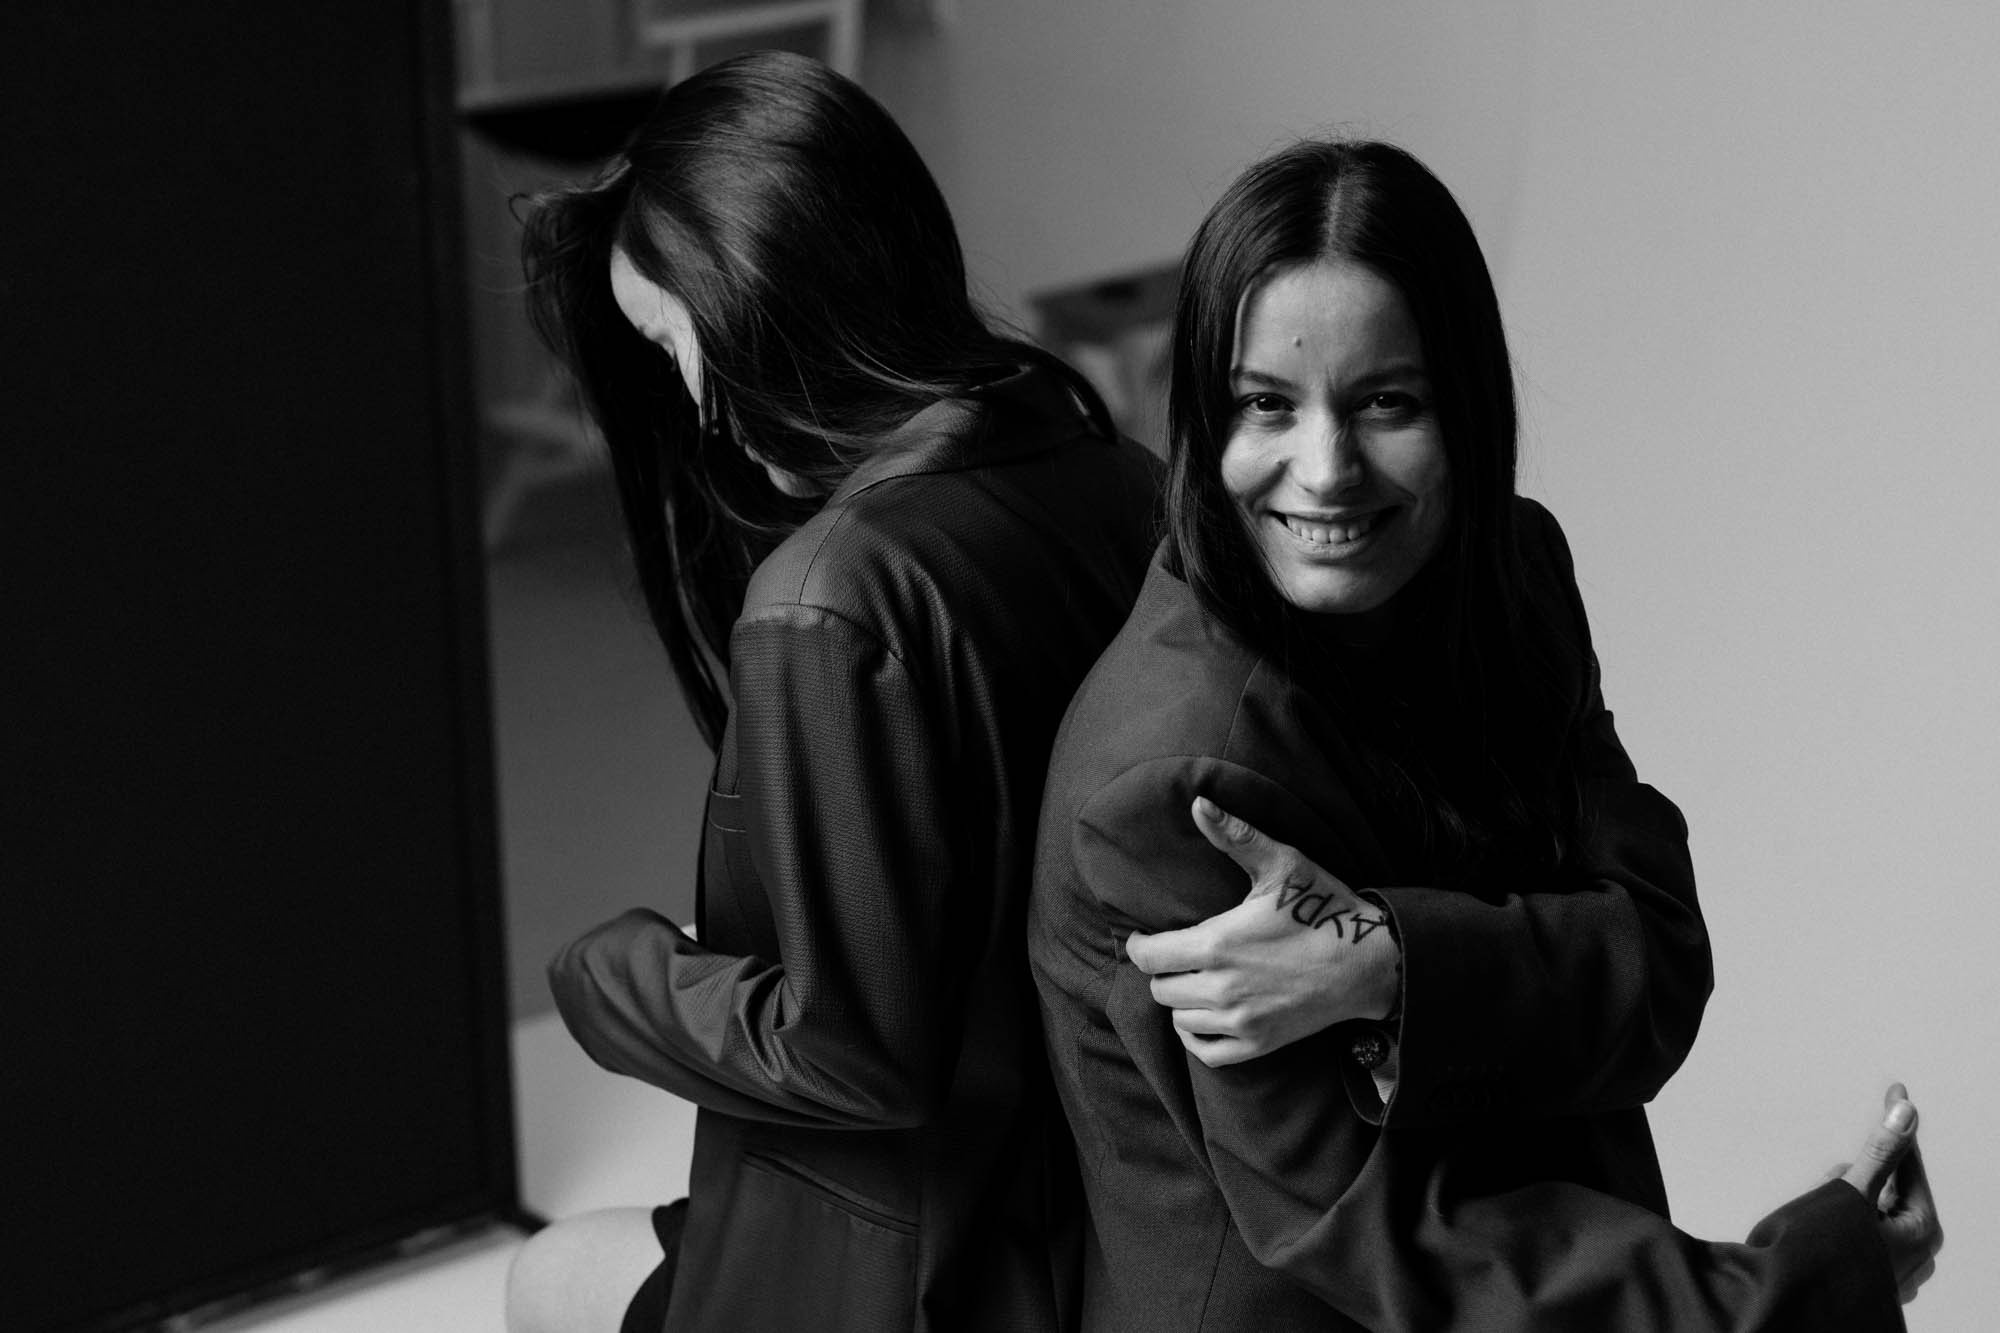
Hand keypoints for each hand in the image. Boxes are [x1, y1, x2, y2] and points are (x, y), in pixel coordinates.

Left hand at [1123, 797, 1399, 1066]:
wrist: (1369, 962)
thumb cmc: (1323, 909)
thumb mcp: (1282, 864)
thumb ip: (1236, 836)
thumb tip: (1198, 804)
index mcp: (1218, 943)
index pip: (1148, 956)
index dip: (1138, 945)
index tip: (1143, 937)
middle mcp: (1223, 987)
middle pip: (1160, 987)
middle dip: (1163, 969)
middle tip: (1177, 955)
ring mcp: (1241, 1020)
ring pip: (1179, 1019)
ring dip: (1180, 1000)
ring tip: (1193, 980)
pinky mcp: (1259, 1043)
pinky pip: (1206, 1051)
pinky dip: (1196, 1035)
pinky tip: (1205, 1015)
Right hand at [1832, 1083, 1942, 1304]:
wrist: (1778, 1303)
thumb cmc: (1817, 1253)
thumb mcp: (1850, 1193)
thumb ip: (1880, 1152)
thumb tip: (1906, 1111)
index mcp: (1921, 1231)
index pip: (1910, 1164)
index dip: (1897, 1126)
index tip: (1896, 1090)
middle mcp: (1916, 1254)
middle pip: (1888, 1188)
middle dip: (1857, 1177)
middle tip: (1830, 1187)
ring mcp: (1893, 1270)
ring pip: (1870, 1210)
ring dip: (1845, 1200)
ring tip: (1819, 1214)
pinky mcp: (1869, 1277)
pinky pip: (1860, 1231)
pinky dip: (1842, 1220)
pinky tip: (1822, 1229)